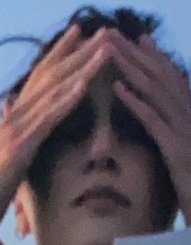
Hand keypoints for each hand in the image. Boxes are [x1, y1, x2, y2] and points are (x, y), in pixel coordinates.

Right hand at [0, 24, 110, 244]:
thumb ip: (7, 128)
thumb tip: (8, 105)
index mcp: (11, 120)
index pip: (37, 79)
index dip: (58, 54)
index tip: (77, 32)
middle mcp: (13, 118)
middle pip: (49, 77)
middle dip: (77, 51)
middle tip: (102, 29)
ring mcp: (15, 132)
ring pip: (52, 92)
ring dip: (81, 68)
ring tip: (104, 48)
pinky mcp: (18, 149)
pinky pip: (47, 120)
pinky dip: (66, 100)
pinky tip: (83, 83)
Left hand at [110, 31, 190, 221]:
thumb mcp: (186, 165)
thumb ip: (177, 146)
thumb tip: (166, 135)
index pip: (171, 83)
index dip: (154, 59)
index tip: (136, 40)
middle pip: (161, 79)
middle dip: (135, 54)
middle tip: (111, 33)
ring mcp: (187, 133)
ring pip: (157, 93)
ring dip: (131, 68)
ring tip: (108, 50)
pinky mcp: (180, 151)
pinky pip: (156, 122)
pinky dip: (137, 103)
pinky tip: (119, 90)